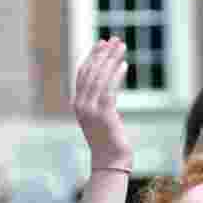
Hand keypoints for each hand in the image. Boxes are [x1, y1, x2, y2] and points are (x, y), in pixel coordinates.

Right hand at [73, 38, 131, 168]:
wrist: (110, 163)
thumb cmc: (109, 142)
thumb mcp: (101, 119)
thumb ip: (101, 103)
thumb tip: (109, 87)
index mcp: (78, 104)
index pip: (83, 73)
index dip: (93, 56)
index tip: (103, 43)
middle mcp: (81, 105)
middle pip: (91, 71)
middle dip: (103, 53)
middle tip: (115, 39)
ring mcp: (90, 110)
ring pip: (100, 77)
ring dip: (111, 59)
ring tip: (121, 47)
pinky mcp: (103, 114)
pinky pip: (109, 89)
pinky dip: (116, 75)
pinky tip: (124, 65)